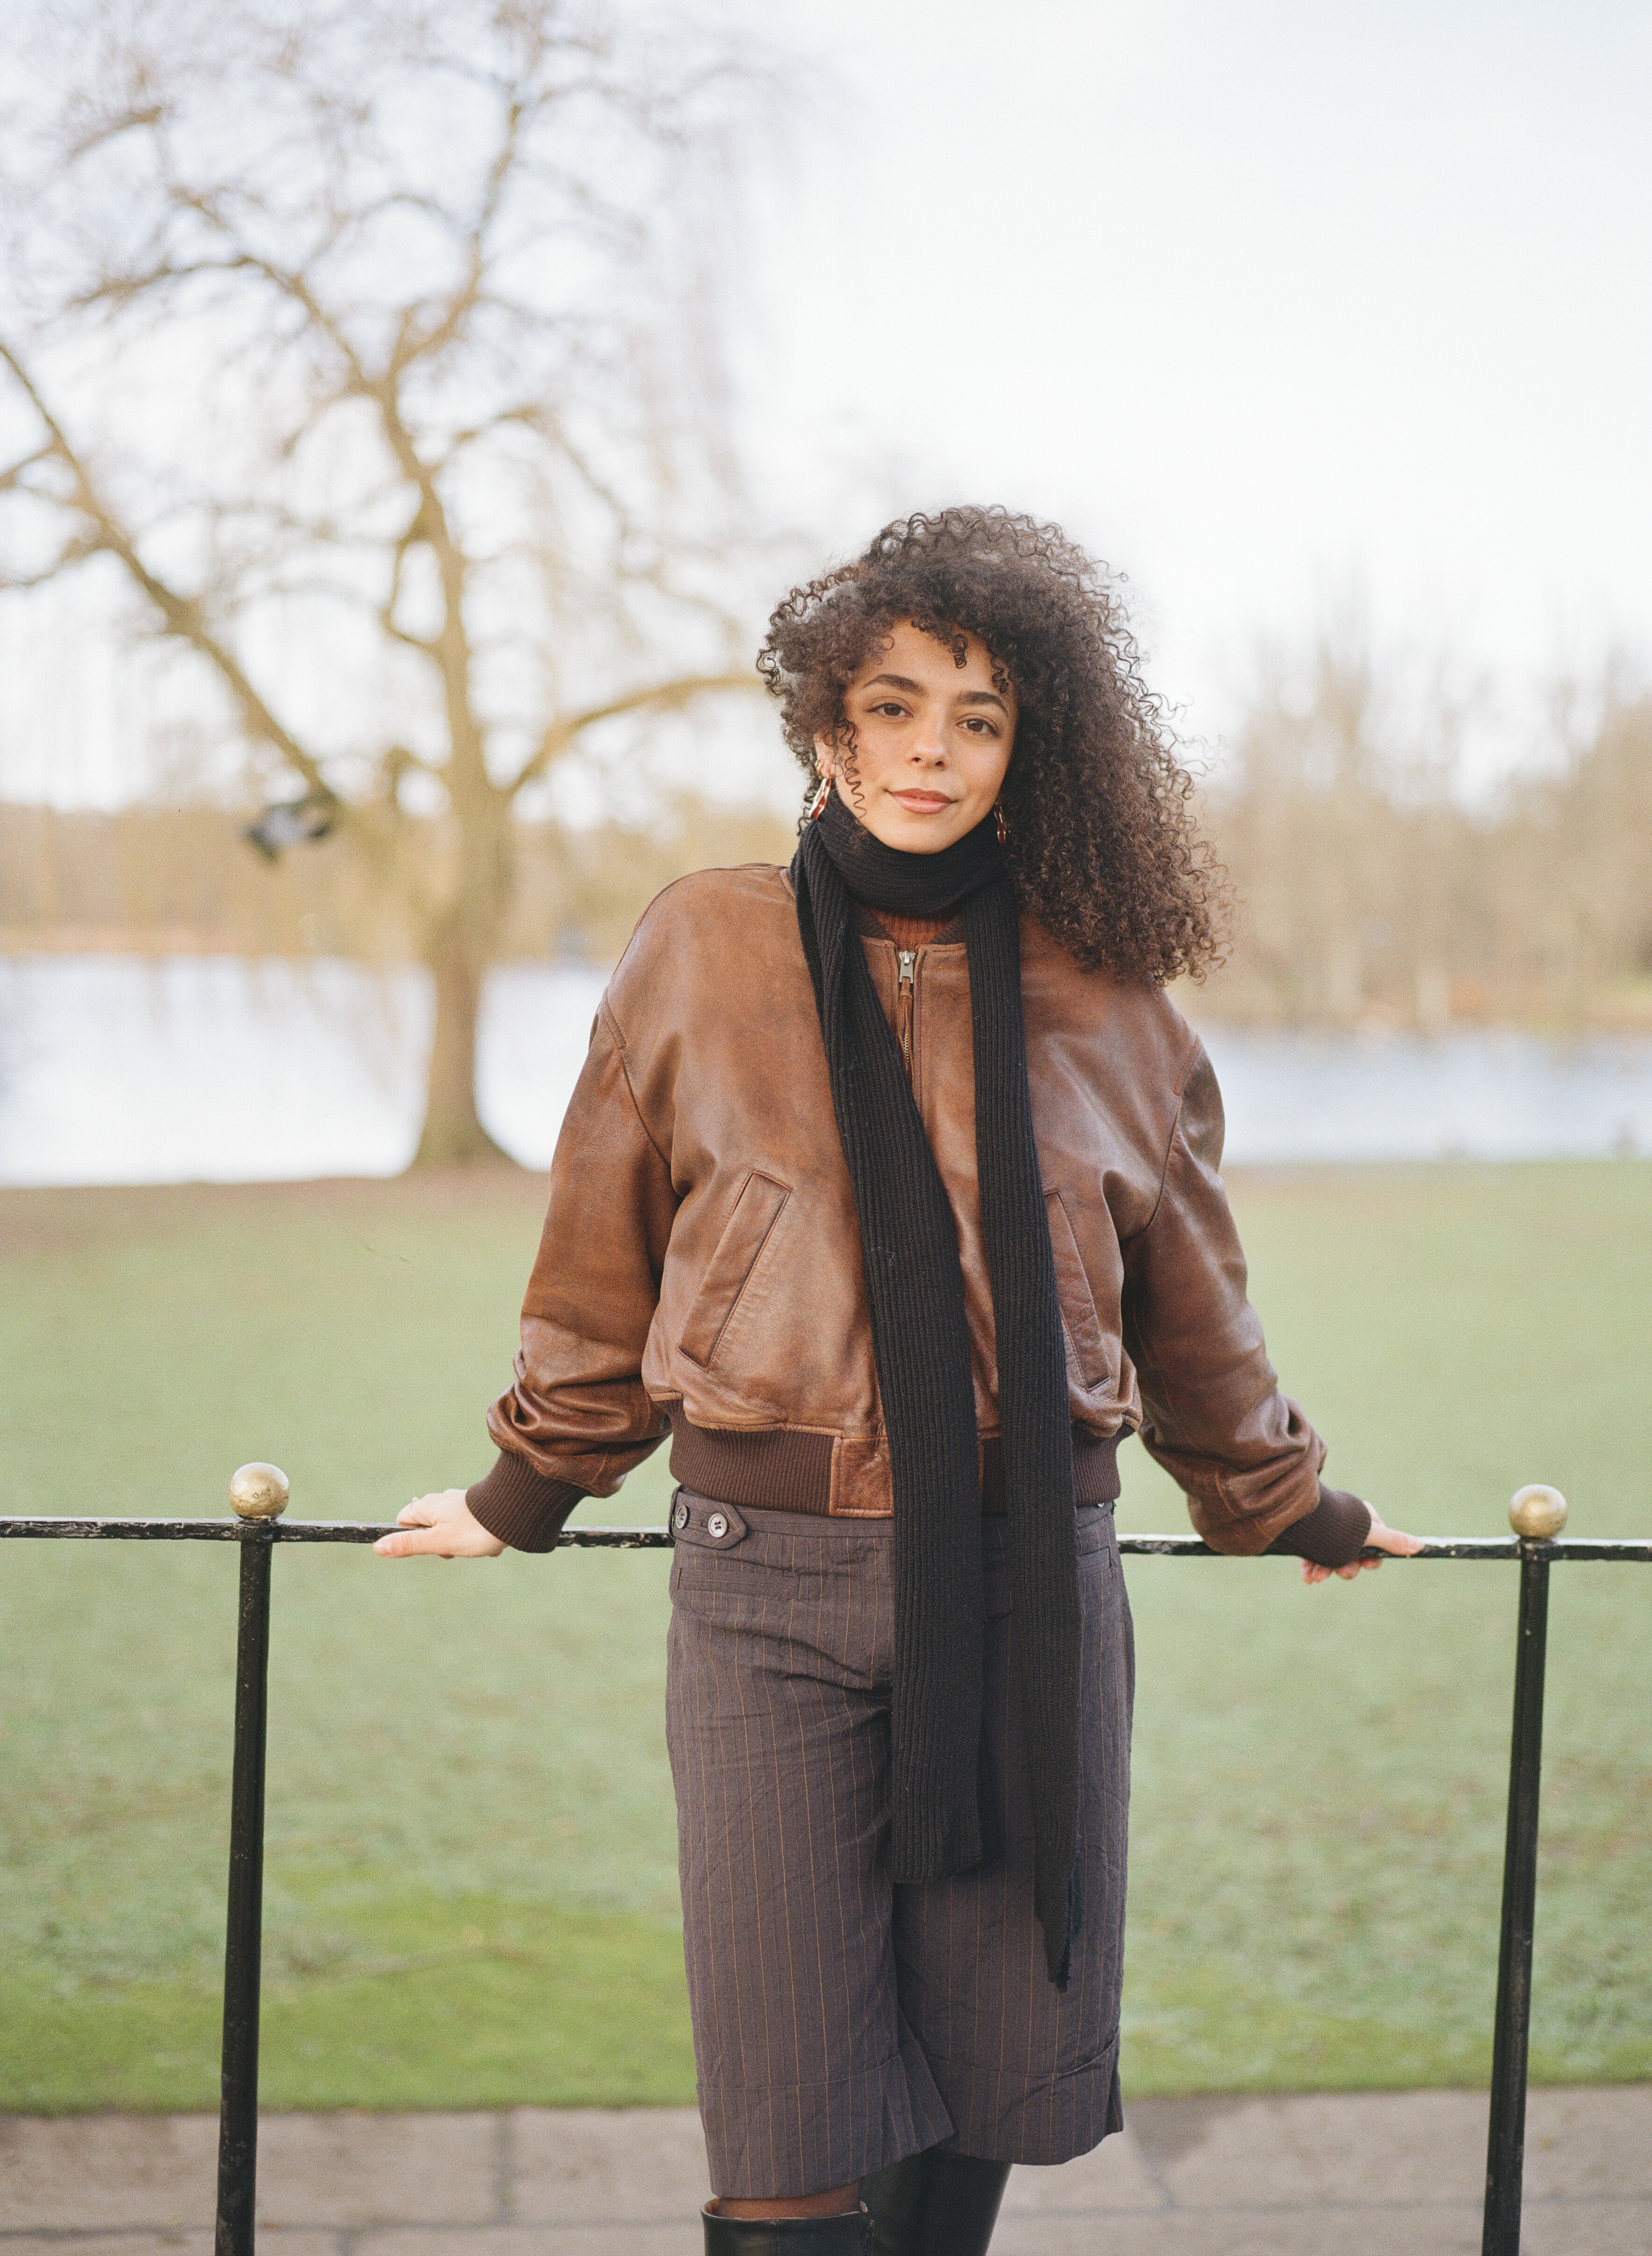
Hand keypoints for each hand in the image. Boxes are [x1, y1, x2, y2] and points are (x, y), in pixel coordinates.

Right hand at [373, 1488, 504, 1558]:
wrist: (515, 1514)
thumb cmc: (474, 1529)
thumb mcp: (438, 1542)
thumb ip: (409, 1545)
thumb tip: (378, 1547)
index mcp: (428, 1505)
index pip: (403, 1520)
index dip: (411, 1537)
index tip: (429, 1545)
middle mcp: (441, 1500)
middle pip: (428, 1528)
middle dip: (441, 1544)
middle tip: (456, 1547)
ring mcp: (460, 1503)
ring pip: (450, 1531)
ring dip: (462, 1544)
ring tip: (477, 1543)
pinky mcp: (476, 1508)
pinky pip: (469, 1529)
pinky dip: (477, 1538)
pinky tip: (490, 1541)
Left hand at [1302, 1506, 1422, 1584]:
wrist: (1297, 1516)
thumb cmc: (1337, 1525)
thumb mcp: (1368, 1535)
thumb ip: (1393, 1541)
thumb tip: (1420, 1545)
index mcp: (1363, 1519)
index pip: (1375, 1545)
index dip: (1371, 1559)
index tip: (1366, 1564)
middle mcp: (1345, 1524)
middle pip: (1352, 1554)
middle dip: (1344, 1567)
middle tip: (1337, 1571)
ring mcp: (1325, 1531)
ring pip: (1331, 1557)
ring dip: (1326, 1570)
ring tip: (1315, 1577)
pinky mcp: (1307, 1536)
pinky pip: (1313, 1555)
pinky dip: (1311, 1567)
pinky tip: (1307, 1576)